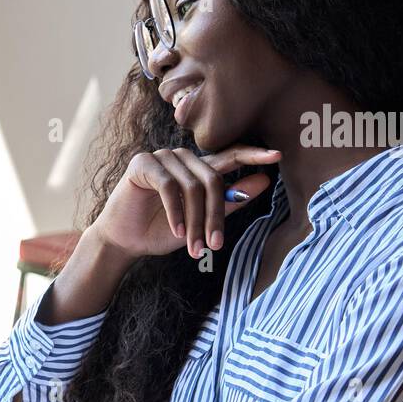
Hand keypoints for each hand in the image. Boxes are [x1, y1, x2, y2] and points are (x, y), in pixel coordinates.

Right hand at [93, 144, 279, 259]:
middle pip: (213, 179)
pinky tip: (175, 231)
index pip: (230, 156)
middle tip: (215, 245)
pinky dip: (175, 211)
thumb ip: (230, 202)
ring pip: (192, 185)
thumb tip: (263, 182)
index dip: (253, 155)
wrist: (125, 241)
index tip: (277, 155)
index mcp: (198, 168)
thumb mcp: (201, 221)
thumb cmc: (162, 231)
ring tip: (193, 246)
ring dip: (195, 220)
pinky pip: (169, 185)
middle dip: (216, 215)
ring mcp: (162, 157)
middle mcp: (182, 157)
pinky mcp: (143, 163)